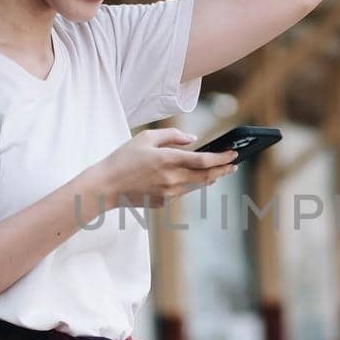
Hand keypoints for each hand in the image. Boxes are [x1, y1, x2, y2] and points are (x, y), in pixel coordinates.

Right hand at [90, 128, 237, 209]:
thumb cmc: (124, 158)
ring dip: (210, 178)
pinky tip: (194, 178)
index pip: (204, 161)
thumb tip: (194, 140)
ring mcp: (168, 194)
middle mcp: (172, 179)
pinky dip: (190, 184)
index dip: (222, 158)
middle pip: (207, 176)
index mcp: (168, 160)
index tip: (234, 154)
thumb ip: (173, 136)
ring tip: (219, 171)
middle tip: (234, 164)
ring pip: (197, 186)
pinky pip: (182, 192)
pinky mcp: (163, 203)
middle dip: (223, 170)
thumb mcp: (146, 137)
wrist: (106, 186)